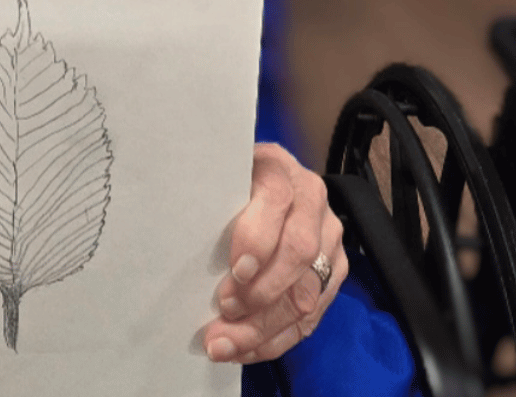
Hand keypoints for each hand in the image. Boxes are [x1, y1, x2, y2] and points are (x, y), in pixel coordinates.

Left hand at [202, 142, 345, 363]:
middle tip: (224, 311)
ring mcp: (329, 234)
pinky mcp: (335, 268)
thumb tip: (180, 239)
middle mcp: (311, 197)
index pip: (277, 199)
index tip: (237, 270)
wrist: (265, 180)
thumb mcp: (219, 177)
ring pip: (307, 290)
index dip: (258, 238)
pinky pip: (313, 313)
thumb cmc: (229, 183)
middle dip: (261, 292)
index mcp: (278, 168)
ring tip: (227, 343)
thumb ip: (210, 197)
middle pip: (298, 252)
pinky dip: (278, 337)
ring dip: (265, 325)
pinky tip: (248, 347)